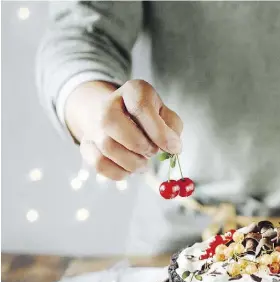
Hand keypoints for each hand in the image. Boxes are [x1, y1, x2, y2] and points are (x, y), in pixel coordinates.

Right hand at [65, 79, 182, 179]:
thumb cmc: (148, 118)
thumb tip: (173, 147)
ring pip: (109, 148)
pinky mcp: (86, 145)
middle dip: (143, 147)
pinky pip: (99, 164)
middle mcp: (108, 104)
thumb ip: (173, 128)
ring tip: (143, 161)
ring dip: (133, 163)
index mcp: (133, 91)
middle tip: (153, 152)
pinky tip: (130, 168)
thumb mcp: (166, 115)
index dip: (160, 132)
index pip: (141, 107)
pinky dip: (120, 173)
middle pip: (117, 127)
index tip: (174, 148)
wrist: (117, 116)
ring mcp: (94, 125)